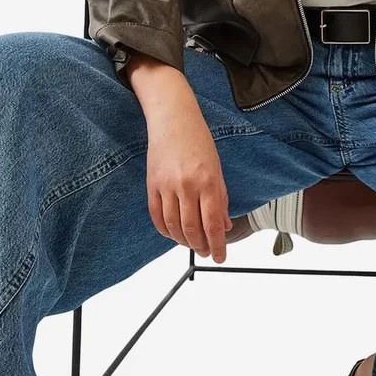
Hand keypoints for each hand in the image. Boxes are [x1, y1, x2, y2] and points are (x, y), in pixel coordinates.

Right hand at [144, 87, 232, 262]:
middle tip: (207, 252)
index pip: (212, 224)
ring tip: (192, 245)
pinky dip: (165, 230)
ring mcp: (167, 186)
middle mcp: (187, 186)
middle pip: (192, 229)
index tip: (220, 257)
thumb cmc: (198, 140)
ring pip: (173, 226)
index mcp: (208, 181)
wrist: (173, 118)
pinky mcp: (152, 184)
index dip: (217, 245)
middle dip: (201, 246)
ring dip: (183, 241)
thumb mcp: (217, 168)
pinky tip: (173, 234)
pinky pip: (157, 216)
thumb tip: (224, 225)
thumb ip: (220, 198)